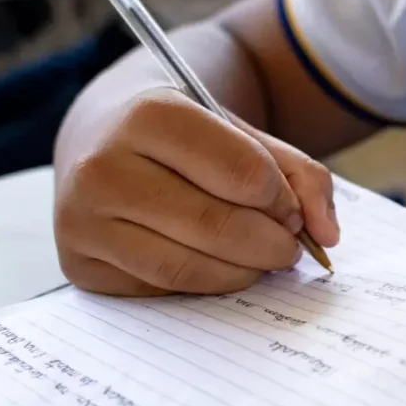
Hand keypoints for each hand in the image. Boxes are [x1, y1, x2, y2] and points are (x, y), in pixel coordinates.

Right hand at [54, 87, 339, 296]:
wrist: (98, 137)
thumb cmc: (179, 134)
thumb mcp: (238, 131)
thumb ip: (297, 173)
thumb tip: (326, 235)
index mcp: (147, 114)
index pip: (243, 173)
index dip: (281, 199)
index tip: (289, 208)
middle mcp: (102, 167)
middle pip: (216, 226)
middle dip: (271, 245)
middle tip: (288, 247)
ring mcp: (82, 220)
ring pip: (185, 269)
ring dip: (241, 273)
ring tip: (259, 260)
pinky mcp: (79, 264)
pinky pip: (158, 291)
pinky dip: (200, 285)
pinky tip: (213, 265)